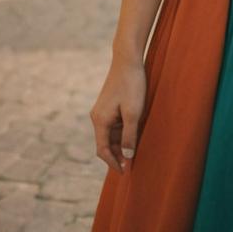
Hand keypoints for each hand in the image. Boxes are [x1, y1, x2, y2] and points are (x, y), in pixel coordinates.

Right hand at [90, 57, 147, 173]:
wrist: (128, 59)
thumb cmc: (132, 85)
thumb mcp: (134, 113)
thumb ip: (129, 136)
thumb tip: (127, 157)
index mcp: (100, 121)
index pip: (103, 150)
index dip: (113, 163)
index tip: (124, 172)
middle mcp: (97, 117)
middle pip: (105, 143)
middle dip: (117, 154)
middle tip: (132, 164)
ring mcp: (102, 110)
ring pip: (110, 134)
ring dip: (120, 143)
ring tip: (135, 150)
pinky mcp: (109, 105)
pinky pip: (114, 124)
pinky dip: (122, 132)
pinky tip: (134, 133)